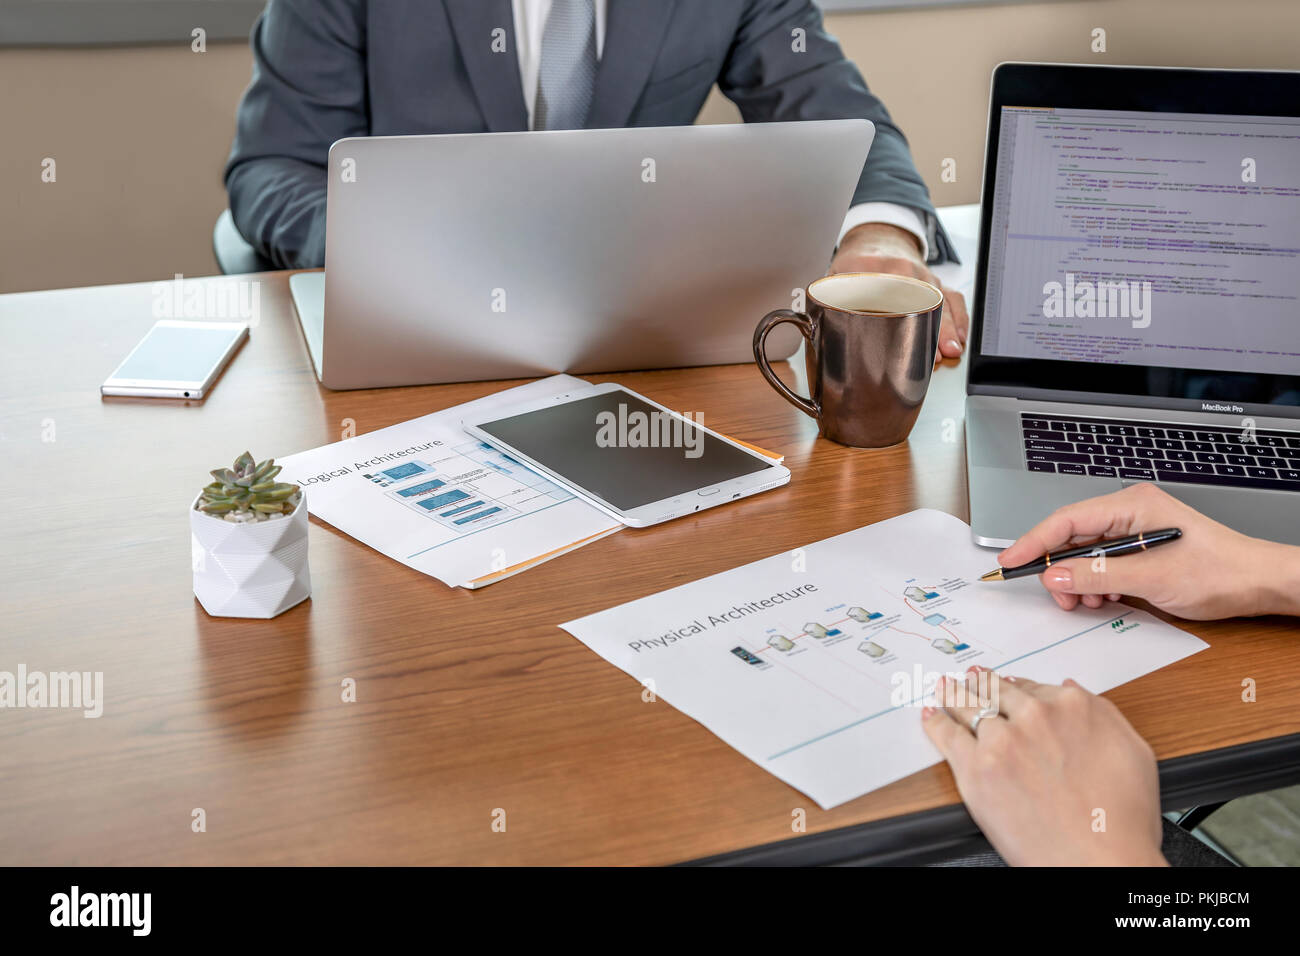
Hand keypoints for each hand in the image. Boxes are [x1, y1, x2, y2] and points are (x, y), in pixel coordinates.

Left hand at [830, 222, 967, 364]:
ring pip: (939, 301)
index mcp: (872, 267)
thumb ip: (825, 300)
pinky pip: (952, 299)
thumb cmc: (856, 263)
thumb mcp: (835, 275)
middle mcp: (902, 269)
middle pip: (918, 300)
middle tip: (932, 356)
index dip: (893, 317)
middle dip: (928, 329)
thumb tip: (813, 329)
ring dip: (946, 328)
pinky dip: (958, 319)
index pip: (883, 293)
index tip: (896, 338)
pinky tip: (958, 337)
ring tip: (949, 351)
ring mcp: (922, 276)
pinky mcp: (936, 283)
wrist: (879, 239)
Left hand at [923, 668, 1166, 866]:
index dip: (1017, 688)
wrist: (1100, 861)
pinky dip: (936, 721)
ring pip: (969, 706)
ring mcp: (1003, 740)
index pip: (1033, 687)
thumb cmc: (1123, 819)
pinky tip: (932, 715)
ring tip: (946, 689)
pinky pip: (947, 734)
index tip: (1006, 686)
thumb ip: (1102, 713)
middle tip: (970, 679)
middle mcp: (1036, 715)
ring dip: (955, 694)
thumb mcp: (1133, 752)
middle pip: (998, 692)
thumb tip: (1072, 689)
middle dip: (982, 684)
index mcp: (1074, 706)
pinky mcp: (977, 768)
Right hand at [998, 483, 1299, 619]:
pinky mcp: (1140, 550)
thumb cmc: (1221, 571)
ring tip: (1088, 603)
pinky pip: (1103, 564)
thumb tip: (1055, 577)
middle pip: (1072, 537)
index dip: (1034, 542)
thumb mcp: (1152, 578)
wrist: (1260, 583)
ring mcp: (1134, 531)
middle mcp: (1129, 513)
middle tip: (1057, 597)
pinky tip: (1104, 599)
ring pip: (1085, 554)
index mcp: (1131, 506)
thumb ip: (1097, 576)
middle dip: (1059, 569)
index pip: (1066, 521)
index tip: (1010, 562)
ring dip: (1079, 581)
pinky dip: (1096, 584)